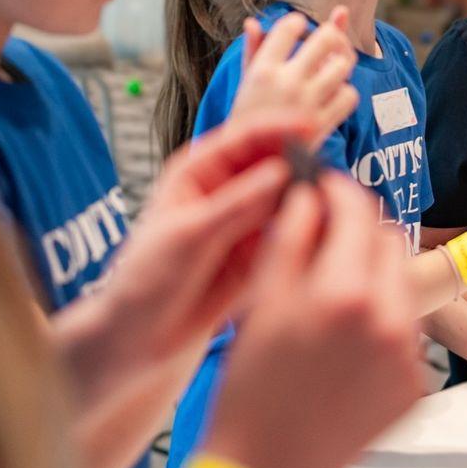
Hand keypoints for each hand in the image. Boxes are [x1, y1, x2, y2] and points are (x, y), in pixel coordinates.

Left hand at [96, 111, 311, 373]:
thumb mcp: (187, 236)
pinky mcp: (264, 252)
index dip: (278, 127)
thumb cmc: (145, 281)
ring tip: (328, 208)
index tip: (309, 127)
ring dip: (308, 198)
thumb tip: (281, 172)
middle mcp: (228, 188)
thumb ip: (236, 205)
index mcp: (200, 170)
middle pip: (274, 162)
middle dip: (301, 163)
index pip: (246, 136)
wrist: (139, 340)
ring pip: (289, 197)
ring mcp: (248, 220)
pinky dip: (309, 230)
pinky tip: (322, 235)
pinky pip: (294, 233)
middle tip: (326, 175)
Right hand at [205, 173, 421, 467]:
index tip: (324, 188)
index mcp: (345, 294)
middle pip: (388, 240)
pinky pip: (406, 326)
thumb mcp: (260, 302)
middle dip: (358, 228)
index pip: (359, 211)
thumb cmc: (251, 390)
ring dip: (372, 270)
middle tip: (326, 234)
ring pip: (401, 281)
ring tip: (332, 287)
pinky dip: (381, 314)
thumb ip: (290, 236)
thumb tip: (309, 194)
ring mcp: (409, 354)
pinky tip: (345, 331)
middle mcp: (389, 320)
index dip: (339, 191)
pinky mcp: (415, 383)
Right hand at [231, 9, 358, 151]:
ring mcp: (306, 104)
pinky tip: (334, 93)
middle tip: (328, 38)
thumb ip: (252, 52)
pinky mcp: (322, 124)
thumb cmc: (248, 119)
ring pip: (343, 65)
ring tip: (332, 67)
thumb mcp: (244, 85)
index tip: (300, 24)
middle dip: (331, 33)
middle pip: (325, 38)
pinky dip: (345, 93)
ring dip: (341, 64)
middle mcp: (286, 83)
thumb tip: (252, 21)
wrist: (251, 167)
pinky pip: (349, 95)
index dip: (297, 22)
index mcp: (262, 71)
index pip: (288, 28)